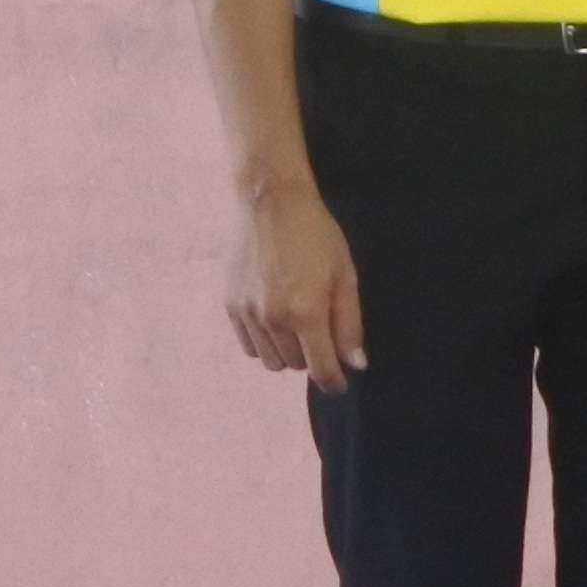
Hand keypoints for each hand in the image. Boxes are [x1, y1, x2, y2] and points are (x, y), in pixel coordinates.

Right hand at [226, 180, 365, 385]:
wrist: (270, 202)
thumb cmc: (317, 236)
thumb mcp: (345, 276)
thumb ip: (349, 324)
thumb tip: (355, 364)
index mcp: (306, 312)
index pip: (321, 369)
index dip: (334, 382)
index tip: (340, 383)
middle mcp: (273, 318)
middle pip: (296, 366)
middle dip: (312, 357)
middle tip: (321, 331)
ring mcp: (248, 313)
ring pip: (270, 360)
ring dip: (287, 352)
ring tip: (298, 322)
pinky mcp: (230, 305)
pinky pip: (249, 345)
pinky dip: (264, 342)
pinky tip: (275, 319)